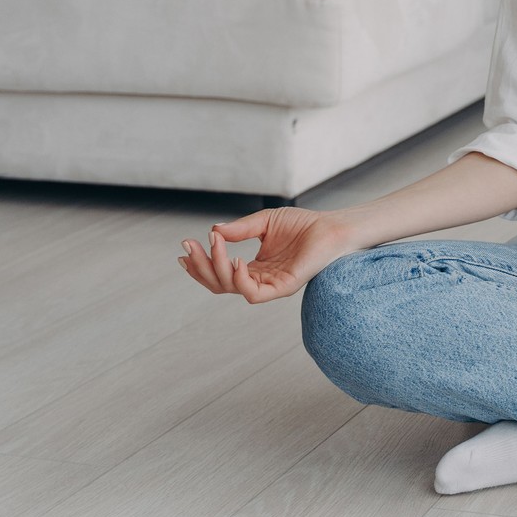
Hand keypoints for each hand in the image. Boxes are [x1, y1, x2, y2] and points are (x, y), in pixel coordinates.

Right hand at [177, 206, 353, 303]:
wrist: (331, 227)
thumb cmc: (303, 225)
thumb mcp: (264, 222)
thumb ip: (240, 229)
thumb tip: (214, 231)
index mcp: (254, 268)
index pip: (220, 273)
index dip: (200, 263)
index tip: (185, 245)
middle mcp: (259, 279)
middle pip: (219, 283)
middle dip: (200, 266)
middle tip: (188, 247)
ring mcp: (270, 286)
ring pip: (232, 288)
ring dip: (217, 268)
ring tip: (213, 246)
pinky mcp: (283, 288)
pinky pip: (254, 294)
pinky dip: (241, 280)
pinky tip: (236, 261)